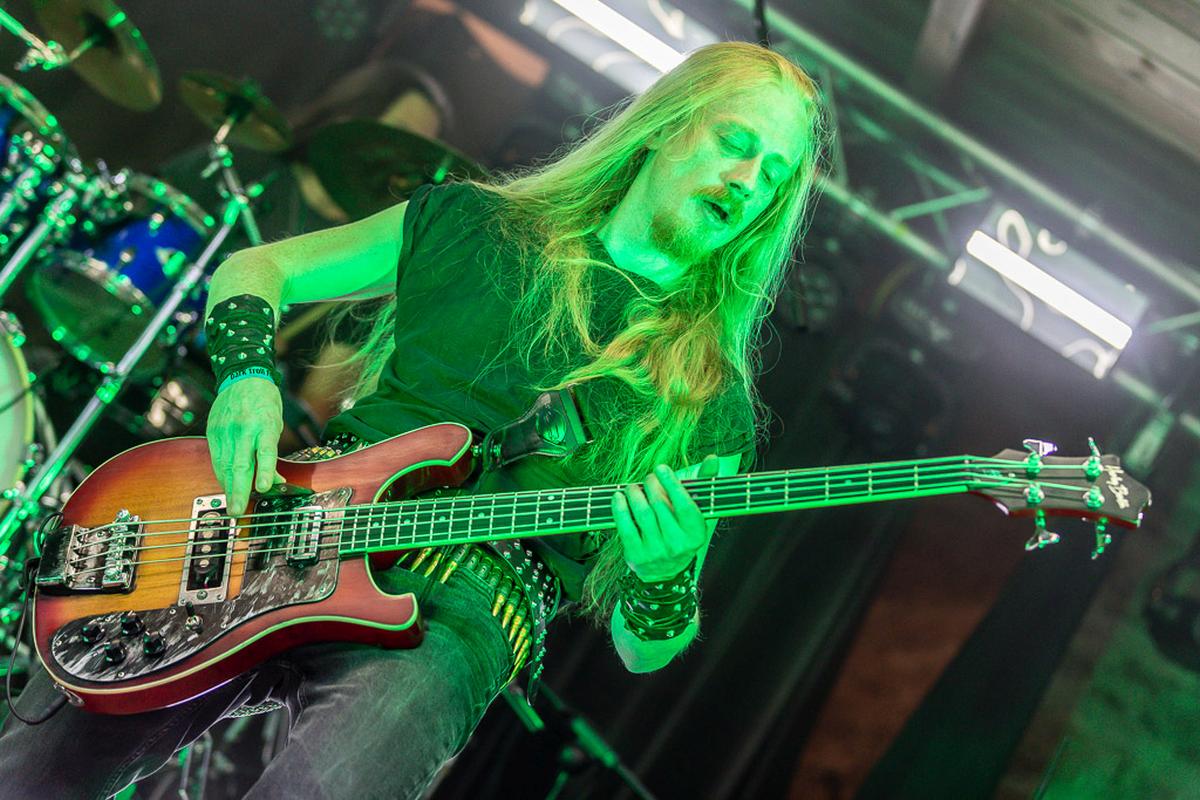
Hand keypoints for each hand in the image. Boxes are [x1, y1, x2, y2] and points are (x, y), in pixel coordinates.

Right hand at [206, 378, 284, 515]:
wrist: (242, 376)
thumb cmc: (265, 402)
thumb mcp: (276, 425)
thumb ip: (271, 452)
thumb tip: (275, 482)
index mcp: (263, 424)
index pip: (265, 451)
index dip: (265, 470)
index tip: (265, 487)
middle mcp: (242, 428)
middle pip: (240, 464)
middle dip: (238, 490)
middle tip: (237, 510)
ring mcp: (225, 430)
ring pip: (225, 465)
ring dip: (228, 487)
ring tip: (232, 505)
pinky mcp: (213, 431)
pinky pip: (216, 458)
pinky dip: (221, 474)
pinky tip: (225, 486)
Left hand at [612, 454, 721, 581]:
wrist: (665, 571)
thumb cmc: (682, 533)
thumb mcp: (696, 514)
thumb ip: (703, 485)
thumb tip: (712, 458)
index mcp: (696, 533)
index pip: (683, 503)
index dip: (671, 483)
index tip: (661, 468)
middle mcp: (677, 544)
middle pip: (659, 504)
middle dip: (651, 485)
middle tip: (648, 478)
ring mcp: (656, 551)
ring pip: (642, 513)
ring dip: (634, 494)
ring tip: (633, 487)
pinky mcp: (636, 555)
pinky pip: (625, 526)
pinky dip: (619, 508)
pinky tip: (618, 497)